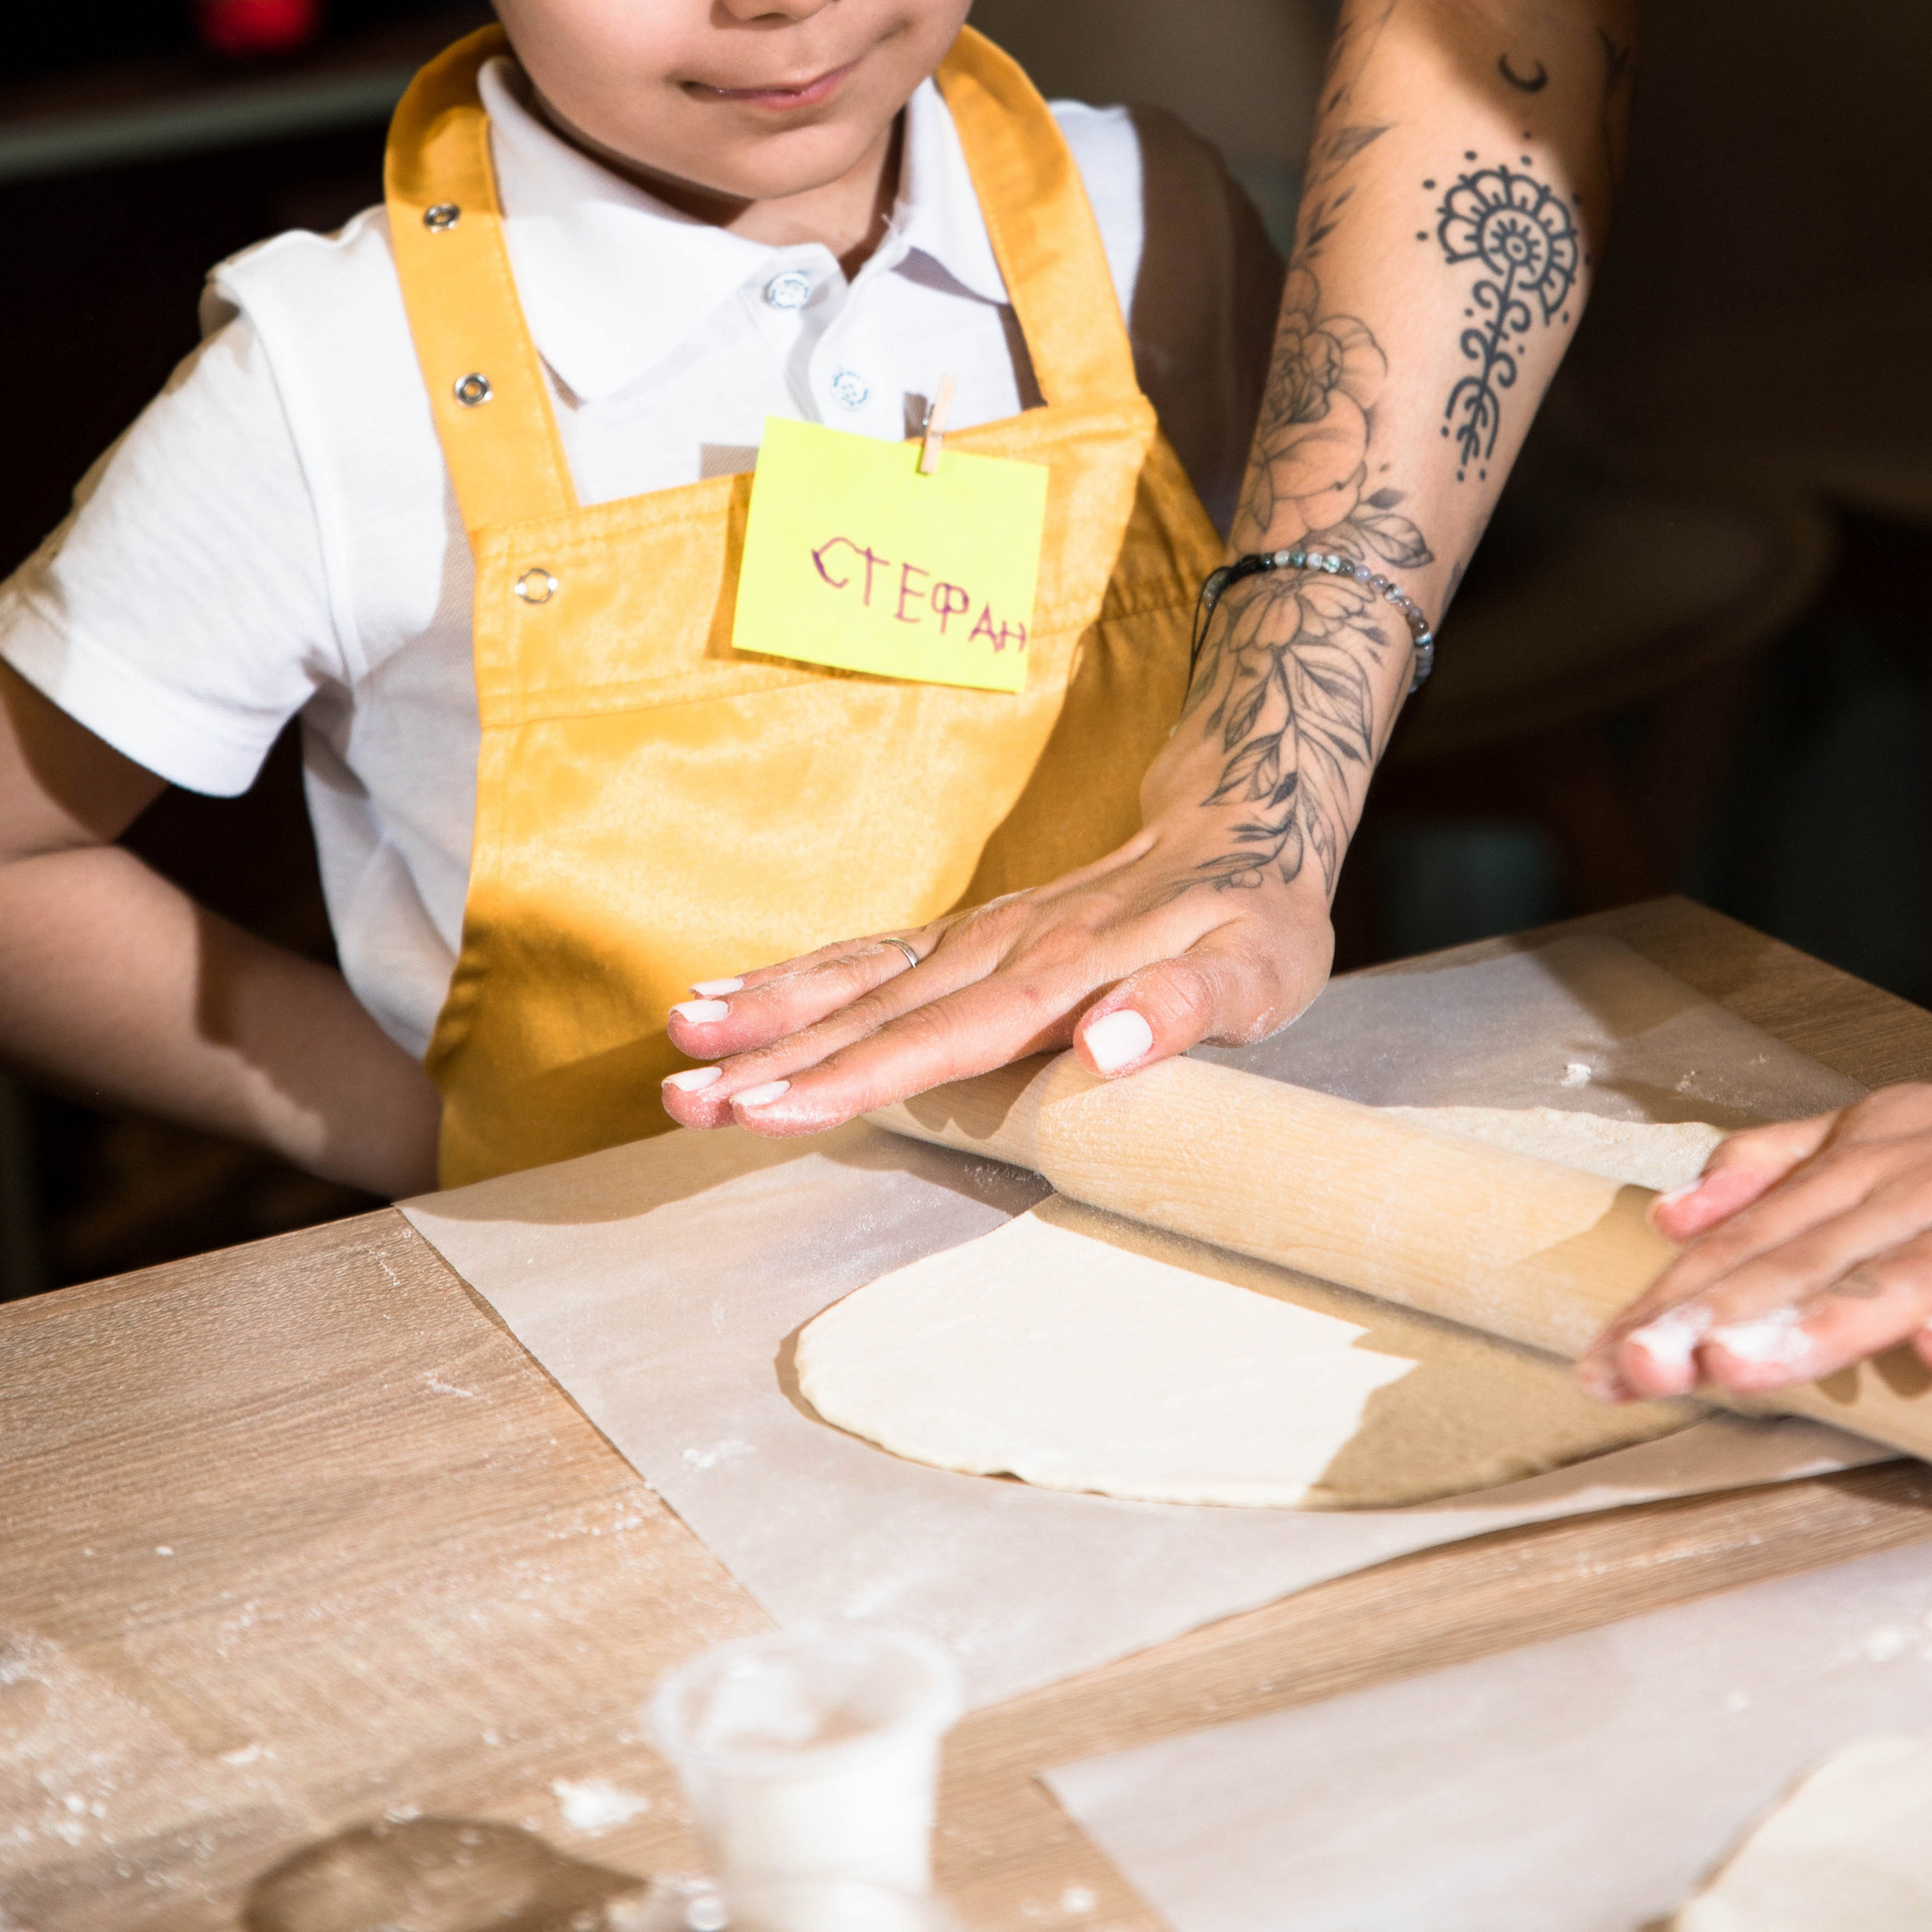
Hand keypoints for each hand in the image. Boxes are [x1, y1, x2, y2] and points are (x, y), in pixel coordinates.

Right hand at [658, 813, 1335, 1137]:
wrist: (1239, 823)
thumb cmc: (1255, 918)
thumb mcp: (1255, 970)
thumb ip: (1186, 1008)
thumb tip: (1110, 1047)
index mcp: (1061, 970)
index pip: (941, 1038)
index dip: (852, 1077)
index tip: (769, 1108)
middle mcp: (999, 949)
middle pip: (872, 1011)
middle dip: (773, 1059)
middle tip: (681, 1100)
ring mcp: (975, 938)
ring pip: (853, 978)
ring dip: (765, 1013)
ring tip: (677, 1044)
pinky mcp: (966, 938)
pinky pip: (864, 959)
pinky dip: (794, 978)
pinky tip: (729, 1000)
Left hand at [1577, 1024, 1931, 1402]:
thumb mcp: (1872, 1132)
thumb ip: (1770, 1168)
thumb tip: (1666, 1215)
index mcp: (1860, 1164)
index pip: (1748, 1240)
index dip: (1672, 1298)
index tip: (1603, 1358)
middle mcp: (1919, 1186)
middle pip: (1805, 1257)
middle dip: (1717, 1317)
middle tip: (1644, 1367)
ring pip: (1904, 1273)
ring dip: (1823, 1321)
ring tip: (1742, 1366)